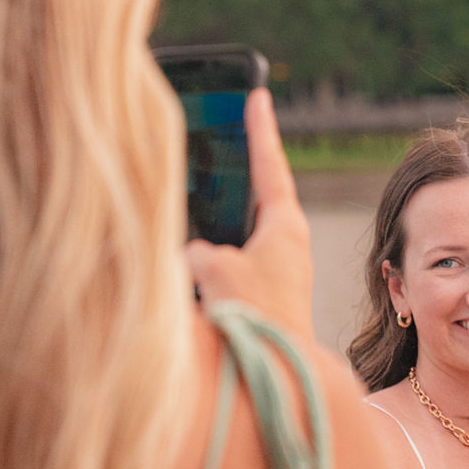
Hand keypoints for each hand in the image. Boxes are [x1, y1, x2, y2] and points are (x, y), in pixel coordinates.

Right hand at [187, 89, 312, 337]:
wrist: (275, 372)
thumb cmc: (255, 315)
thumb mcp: (216, 268)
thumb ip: (198, 250)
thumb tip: (191, 256)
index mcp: (285, 225)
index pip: (269, 164)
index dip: (259, 128)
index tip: (257, 96)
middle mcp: (284, 244)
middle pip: (252, 196)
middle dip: (231, 174)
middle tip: (216, 142)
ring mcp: (273, 271)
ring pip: (234, 235)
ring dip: (213, 225)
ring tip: (187, 207)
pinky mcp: (258, 297)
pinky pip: (225, 266)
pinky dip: (206, 260)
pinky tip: (183, 268)